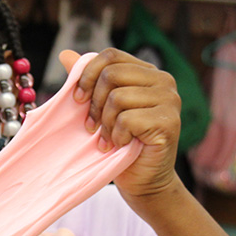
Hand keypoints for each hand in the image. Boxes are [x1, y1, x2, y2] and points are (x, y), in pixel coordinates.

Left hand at [59, 48, 181, 200]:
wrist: (143, 180)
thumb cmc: (120, 143)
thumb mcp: (100, 108)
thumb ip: (89, 80)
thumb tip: (66, 55)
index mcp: (146, 72)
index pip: (110, 56)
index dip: (88, 74)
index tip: (78, 99)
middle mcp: (163, 81)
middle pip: (111, 75)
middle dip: (94, 103)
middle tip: (92, 126)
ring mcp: (169, 100)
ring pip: (118, 98)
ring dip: (105, 123)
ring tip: (108, 138)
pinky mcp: (169, 122)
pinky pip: (127, 119)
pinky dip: (117, 135)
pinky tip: (121, 145)